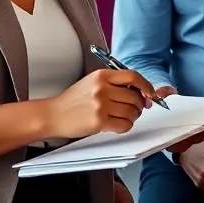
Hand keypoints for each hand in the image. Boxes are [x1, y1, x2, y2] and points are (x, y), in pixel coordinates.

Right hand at [37, 69, 152, 139]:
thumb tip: (143, 93)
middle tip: (133, 109)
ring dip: (132, 117)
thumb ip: (116, 84)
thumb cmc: (74, 100)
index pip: (133, 76)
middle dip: (139, 105)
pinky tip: (117, 125)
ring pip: (132, 112)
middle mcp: (102, 88)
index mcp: (102, 75)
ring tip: (122, 117)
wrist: (53, 114)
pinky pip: (125, 125)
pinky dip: (125, 126)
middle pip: (135, 96)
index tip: (150, 93)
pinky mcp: (99, 121)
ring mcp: (100, 105)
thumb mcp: (93, 82)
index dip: (146, 86)